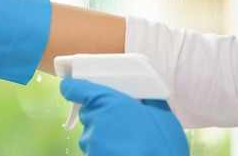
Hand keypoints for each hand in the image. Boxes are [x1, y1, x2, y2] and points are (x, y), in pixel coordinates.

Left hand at [60, 78, 188, 155]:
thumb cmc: (163, 147)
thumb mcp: (162, 116)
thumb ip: (146, 99)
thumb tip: (142, 95)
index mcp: (108, 102)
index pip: (75, 89)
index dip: (74, 88)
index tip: (75, 88)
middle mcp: (94, 121)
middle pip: (88, 113)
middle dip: (101, 116)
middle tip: (123, 124)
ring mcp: (90, 143)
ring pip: (91, 135)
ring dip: (103, 137)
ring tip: (127, 145)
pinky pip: (94, 152)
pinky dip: (105, 152)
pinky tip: (124, 153)